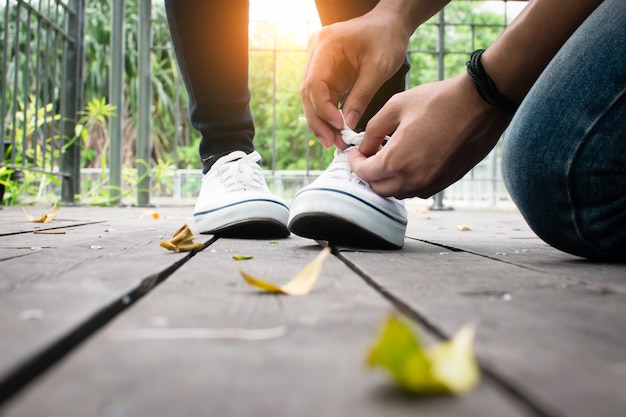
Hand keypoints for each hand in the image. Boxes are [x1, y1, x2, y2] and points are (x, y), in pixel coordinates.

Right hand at [301, 10, 409, 148]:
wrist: (389, 23)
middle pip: (308, 93)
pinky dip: (328, 114)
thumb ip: (362, 95)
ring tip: (335, 142)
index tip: (339, 126)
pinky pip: (321, 96)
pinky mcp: (325, 71)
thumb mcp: (379, 67)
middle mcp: (315, 53)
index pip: (315, 83)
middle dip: (319, 121)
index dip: (324, 108)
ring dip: (322, 122)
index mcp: (326, 46)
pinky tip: (336, 131)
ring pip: (312, 98)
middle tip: (332, 143)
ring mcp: (318, 62)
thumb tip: (348, 124)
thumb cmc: (386, 38)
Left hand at [349, 74, 512, 198]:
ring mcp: (432, 183)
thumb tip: (363, 147)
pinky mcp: (446, 182)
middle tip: (368, 157)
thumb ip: (372, 130)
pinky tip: (410, 162)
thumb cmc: (439, 100)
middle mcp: (413, 179)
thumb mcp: (396, 106)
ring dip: (389, 180)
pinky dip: (408, 181)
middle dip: (369, 175)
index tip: (354, 153)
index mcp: (397, 160)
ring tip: (389, 158)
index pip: (365, 174)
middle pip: (379, 189)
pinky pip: (419, 190)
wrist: (481, 103)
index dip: (355, 163)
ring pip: (399, 193)